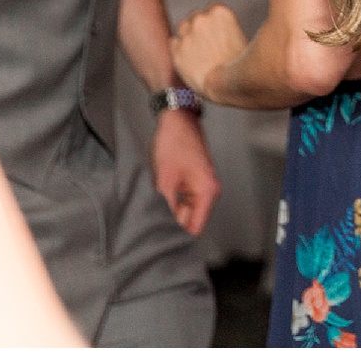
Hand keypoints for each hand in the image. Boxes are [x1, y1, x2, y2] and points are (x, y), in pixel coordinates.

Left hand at [151, 107, 219, 234]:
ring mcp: (202, 187)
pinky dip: (171, 203)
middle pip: (191, 221)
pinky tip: (158, 199)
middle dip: (172, 224)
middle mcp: (209, 192)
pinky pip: (183, 202)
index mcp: (207, 192)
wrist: (176, 119)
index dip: (177, 237)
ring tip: (153, 210)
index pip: (195, 228)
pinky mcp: (194, 183)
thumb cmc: (174, 142)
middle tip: (151, 225)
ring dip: (170, 213)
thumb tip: (161, 229)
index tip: (159, 241)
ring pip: (185, 212)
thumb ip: (165, 207)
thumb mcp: (164, 179)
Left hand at [171, 3, 248, 100]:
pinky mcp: (176, 49)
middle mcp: (202, 19)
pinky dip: (179, 50)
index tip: (217, 33)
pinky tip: (190, 60)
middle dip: (200, 28)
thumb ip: (224, 28)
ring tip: (199, 53)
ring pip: (182, 27)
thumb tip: (214, 30)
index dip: (214, 22)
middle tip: (208, 45)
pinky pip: (174, 43)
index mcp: (220, 12)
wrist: (226, 86)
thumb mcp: (239, 38)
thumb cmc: (238, 66)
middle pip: (196, 16)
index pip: (212, 9)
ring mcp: (187, 33)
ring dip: (188, 36)